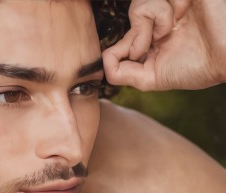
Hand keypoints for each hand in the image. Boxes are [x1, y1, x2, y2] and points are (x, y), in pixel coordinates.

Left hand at [103, 0, 225, 90]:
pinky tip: (180, 16)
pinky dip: (161, 12)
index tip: (138, 54)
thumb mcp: (152, 78)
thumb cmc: (197, 68)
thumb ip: (123, 74)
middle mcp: (161, 18)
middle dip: (136, 36)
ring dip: (150, 23)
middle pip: (131, 14)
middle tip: (156, 42)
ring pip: (138, 5)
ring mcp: (171, 4)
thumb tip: (103, 62)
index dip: (122, 47)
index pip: (124, 33)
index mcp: (154, 36)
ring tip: (170, 30)